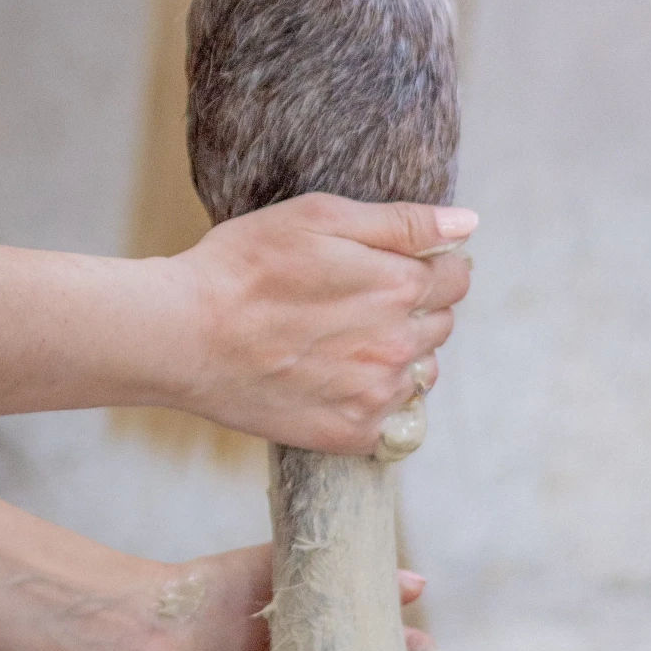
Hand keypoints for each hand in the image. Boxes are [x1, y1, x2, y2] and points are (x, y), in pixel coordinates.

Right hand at [173, 195, 474, 451]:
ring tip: (338, 342)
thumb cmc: (243, 266)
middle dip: (411, 310)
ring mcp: (375, 396)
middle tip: (351, 302)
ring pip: (418, 375)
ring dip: (395, 357)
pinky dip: (372, 403)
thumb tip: (467, 225)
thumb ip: (402, 222)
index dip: (430, 268)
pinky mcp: (349, 434)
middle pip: (439, 325)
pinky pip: (390, 422)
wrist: (182, 335)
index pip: (455, 278)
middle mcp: (398, 345)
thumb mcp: (318, 217)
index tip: (391, 267)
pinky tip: (331, 381)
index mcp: (399, 286)